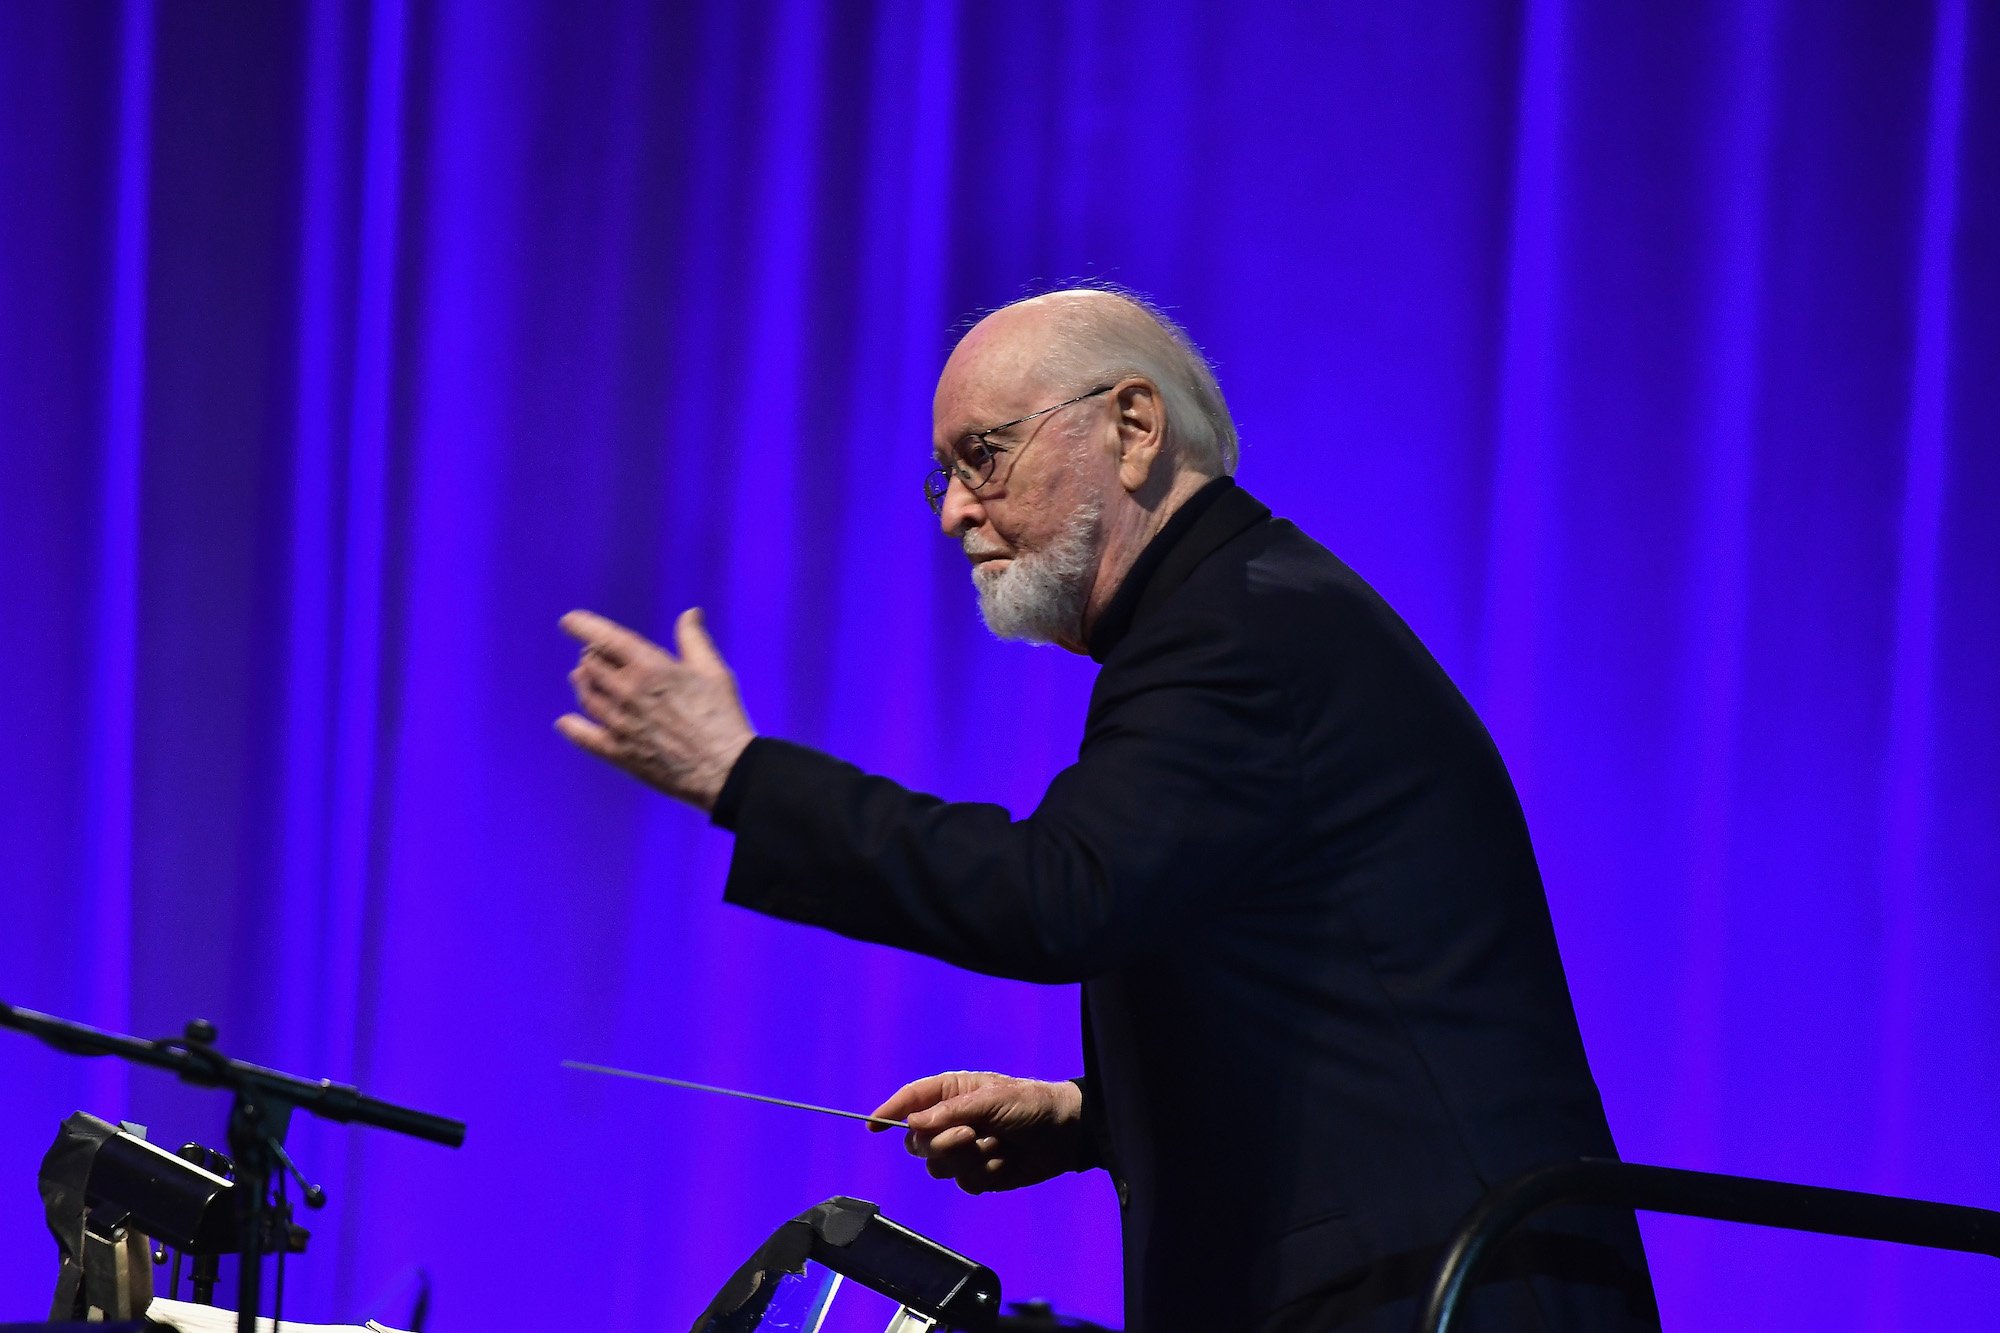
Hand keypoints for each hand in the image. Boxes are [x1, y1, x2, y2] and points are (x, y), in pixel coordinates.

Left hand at [557, 608, 754, 810]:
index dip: (583, 626)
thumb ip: (694, 639)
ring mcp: (620, 724)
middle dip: (591, 656)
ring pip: (586, 697)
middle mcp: (627, 693)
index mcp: (650, 667)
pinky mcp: (619, 752)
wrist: (723, 770)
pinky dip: (572, 727)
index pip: (605, 638)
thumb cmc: (722, 717)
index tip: (569, 621)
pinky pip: (585, 737)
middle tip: (595, 655)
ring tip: (582, 678)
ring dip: (582, 684)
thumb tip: (690, 613)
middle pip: (591, 666)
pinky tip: (565, 722)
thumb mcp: (713, 671)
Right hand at [869, 1071, 1089, 1193]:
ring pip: (938, 1165)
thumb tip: (911, 1124)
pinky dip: (985, 1173)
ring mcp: (964, 1150)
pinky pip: (964, 1182)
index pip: (911, 1100)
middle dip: (942, 1143)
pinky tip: (1004, 1162)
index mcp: (951, 1093)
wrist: (1064, 1134)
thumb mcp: (990, 1099)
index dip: (889, 1111)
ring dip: (968, 1159)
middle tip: (970, 1135)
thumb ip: (949, 1112)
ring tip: (995, 1146)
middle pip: (918, 1142)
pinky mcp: (978, 1173)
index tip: (871, 1125)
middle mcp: (951, 1121)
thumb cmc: (1028, 1104)